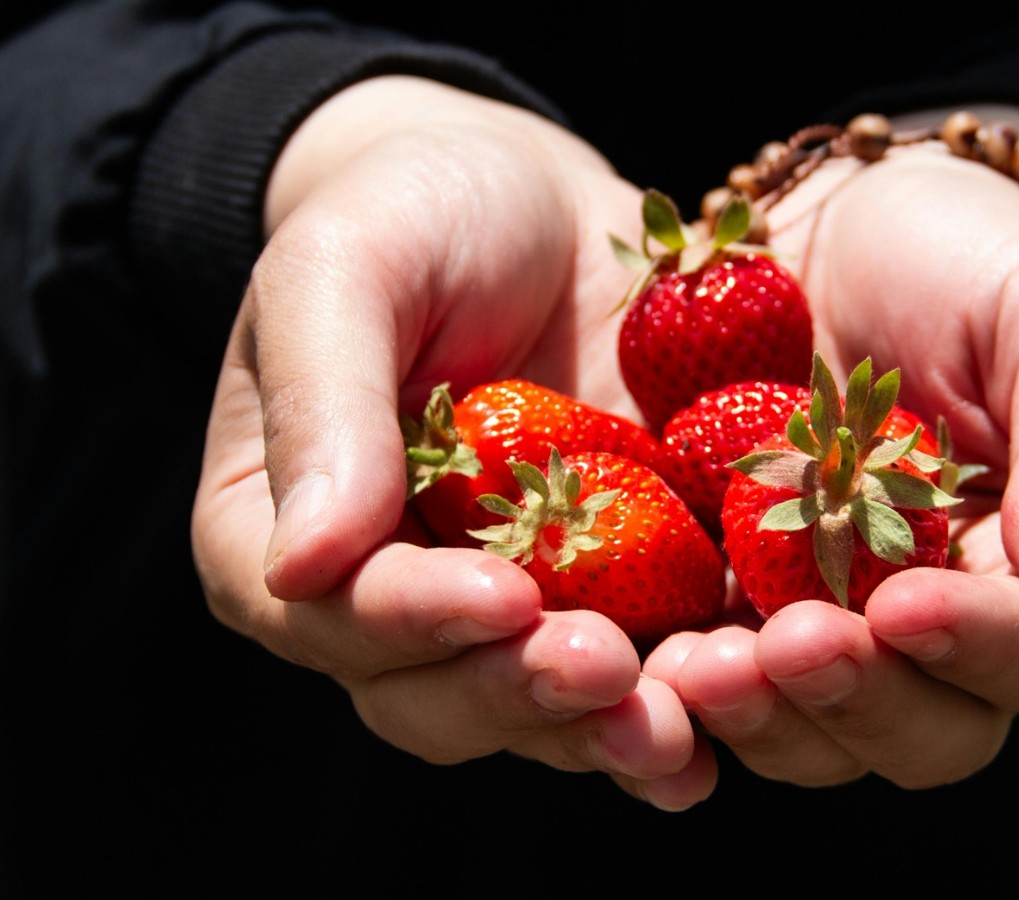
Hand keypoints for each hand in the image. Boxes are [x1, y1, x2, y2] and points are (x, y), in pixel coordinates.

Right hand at [190, 76, 713, 808]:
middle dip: (519, 689)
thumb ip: (323, 406)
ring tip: (679, 720)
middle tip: (602, 668)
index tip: (501, 596)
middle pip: (431, 694)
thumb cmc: (408, 215)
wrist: (528, 202)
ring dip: (605, 725)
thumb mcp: (342, 271)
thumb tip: (301, 566)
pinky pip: (636, 673)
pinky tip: (740, 707)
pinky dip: (687, 700)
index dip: (413, 619)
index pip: (331, 612)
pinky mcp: (605, 600)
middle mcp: (384, 600)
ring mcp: (501, 612)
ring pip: (537, 709)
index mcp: (279, 534)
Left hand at [646, 127, 1018, 787]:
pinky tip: (649, 662)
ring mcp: (831, 632)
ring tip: (702, 664)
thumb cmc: (969, 256)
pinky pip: (712, 690)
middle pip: (927, 731)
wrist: (828, 222)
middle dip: (860, 700)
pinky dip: (680, 697)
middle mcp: (946, 631)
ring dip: (765, 716)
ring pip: (815, 733)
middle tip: (790, 648)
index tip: (906, 607)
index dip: (977, 646)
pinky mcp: (731, 615)